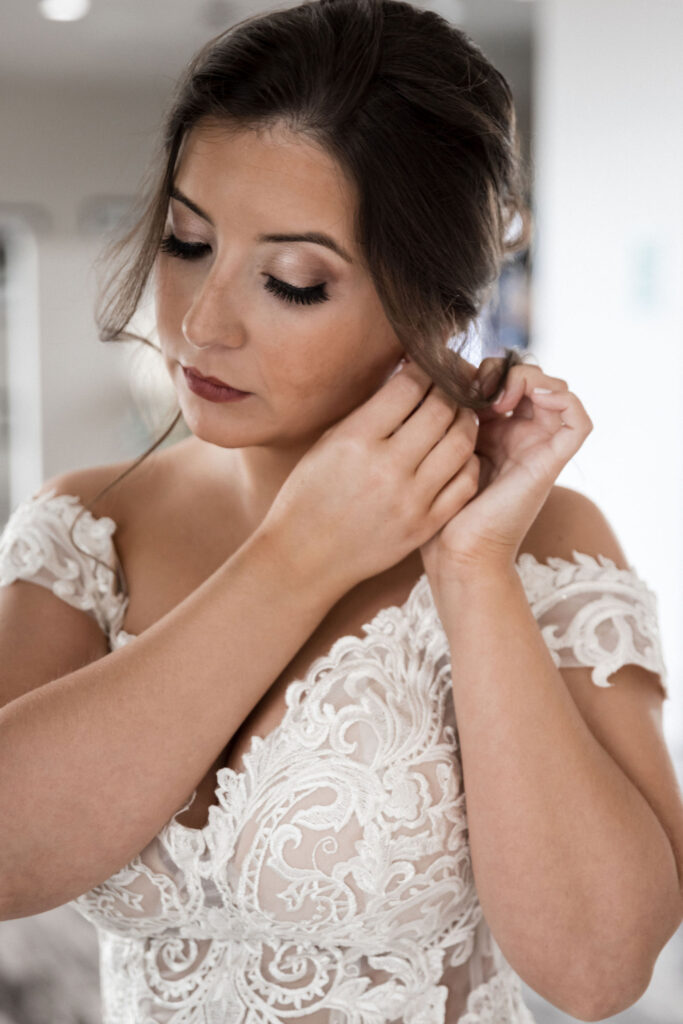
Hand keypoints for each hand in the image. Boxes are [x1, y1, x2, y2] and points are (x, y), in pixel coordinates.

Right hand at [258, 357, 479, 592]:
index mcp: (355, 440)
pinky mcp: (424, 525)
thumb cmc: (309, 495)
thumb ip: (368, 413)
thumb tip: (407, 378)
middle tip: (452, 383)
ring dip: (466, 421)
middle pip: (441, 410)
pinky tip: (459, 452)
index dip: (425, 368)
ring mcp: (410, 500)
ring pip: (461, 443)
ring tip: (460, 414)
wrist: (305, 557)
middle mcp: (386, 467)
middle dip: (451, 388)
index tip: (428, 365)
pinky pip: (464, 482)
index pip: (408, 387)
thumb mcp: (328, 444)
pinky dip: (468, 460)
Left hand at [419, 355, 592, 583]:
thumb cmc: (439, 510)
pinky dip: (562, 398)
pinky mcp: (552, 462)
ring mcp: (538, 448)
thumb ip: (446, 416)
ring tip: (499, 395)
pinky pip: (579, 421)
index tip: (455, 382)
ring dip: (529, 379)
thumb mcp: (437, 450)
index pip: (502, 379)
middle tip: (477, 386)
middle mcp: (520, 437)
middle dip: (505, 370)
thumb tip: (435, 374)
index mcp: (493, 432)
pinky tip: (528, 399)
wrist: (456, 553)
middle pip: (530, 379)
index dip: (483, 369)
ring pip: (555, 390)